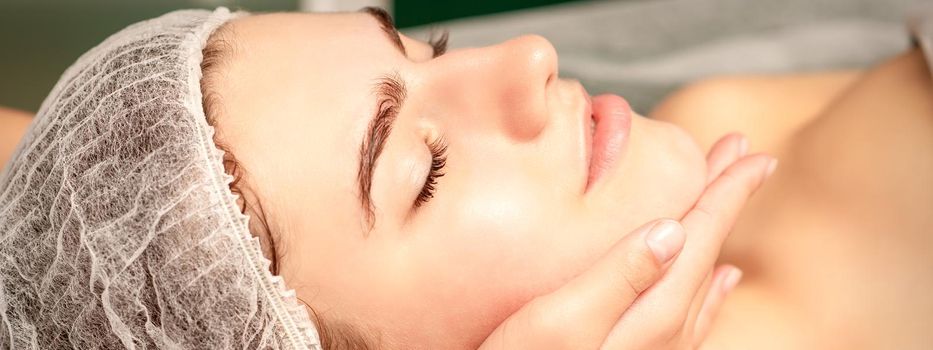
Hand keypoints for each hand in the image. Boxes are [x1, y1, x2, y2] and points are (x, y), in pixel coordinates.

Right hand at [478, 133, 774, 349]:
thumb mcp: (565, 318)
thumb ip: (620, 275)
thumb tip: (673, 231)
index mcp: (655, 310)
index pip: (702, 235)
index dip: (728, 191)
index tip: (755, 153)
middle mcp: (670, 331)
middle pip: (710, 249)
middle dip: (728, 198)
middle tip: (748, 155)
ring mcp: (662, 347)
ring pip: (705, 275)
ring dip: (717, 231)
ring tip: (730, 197)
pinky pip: (697, 312)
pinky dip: (712, 285)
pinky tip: (721, 280)